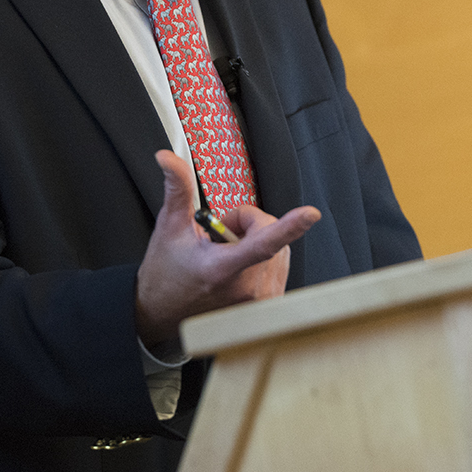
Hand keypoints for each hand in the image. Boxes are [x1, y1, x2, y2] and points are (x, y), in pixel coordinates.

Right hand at [134, 150, 320, 348]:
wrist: (161, 313)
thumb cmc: (165, 274)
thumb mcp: (169, 228)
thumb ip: (177, 189)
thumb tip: (168, 158)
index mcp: (222, 268)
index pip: (263, 243)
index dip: (290, 226)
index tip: (310, 214)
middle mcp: (245, 288)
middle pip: (269, 234)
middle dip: (249, 224)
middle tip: (221, 236)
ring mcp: (258, 301)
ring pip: (279, 249)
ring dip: (258, 241)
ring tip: (229, 253)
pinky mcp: (267, 305)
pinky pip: (281, 266)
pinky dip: (266, 258)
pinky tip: (241, 267)